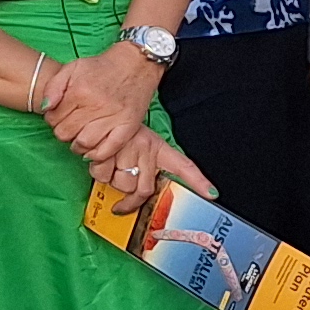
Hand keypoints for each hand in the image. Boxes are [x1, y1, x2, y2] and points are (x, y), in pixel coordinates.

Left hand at [43, 44, 162, 163]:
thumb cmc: (103, 66)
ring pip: (84, 144)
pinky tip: (93, 149)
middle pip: (66, 133)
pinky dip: (97, 154)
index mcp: (79, 91)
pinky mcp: (128, 126)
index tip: (60, 116)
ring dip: (78, 145)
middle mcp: (96, 106)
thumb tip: (44, 108)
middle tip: (70, 126)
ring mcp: (113, 117)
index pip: (53, 119)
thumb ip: (53, 86)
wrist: (137, 63)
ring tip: (80, 137)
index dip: (53, 119)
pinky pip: (108, 150)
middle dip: (63, 132)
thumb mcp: (73, 67)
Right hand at [86, 133, 218, 208]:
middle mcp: (146, 148)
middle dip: (126, 190)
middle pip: (140, 189)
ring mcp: (129, 148)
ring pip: (120, 183)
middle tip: (120, 176)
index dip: (198, 182)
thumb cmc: (120, 137)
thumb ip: (146, 171)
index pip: (183, 165)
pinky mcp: (109, 149)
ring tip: (110, 163)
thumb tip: (145, 196)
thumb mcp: (140, 147)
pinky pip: (102, 175)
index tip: (211, 194)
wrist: (101, 114)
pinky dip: (99, 173)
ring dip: (111, 180)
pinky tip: (100, 160)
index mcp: (158, 148)